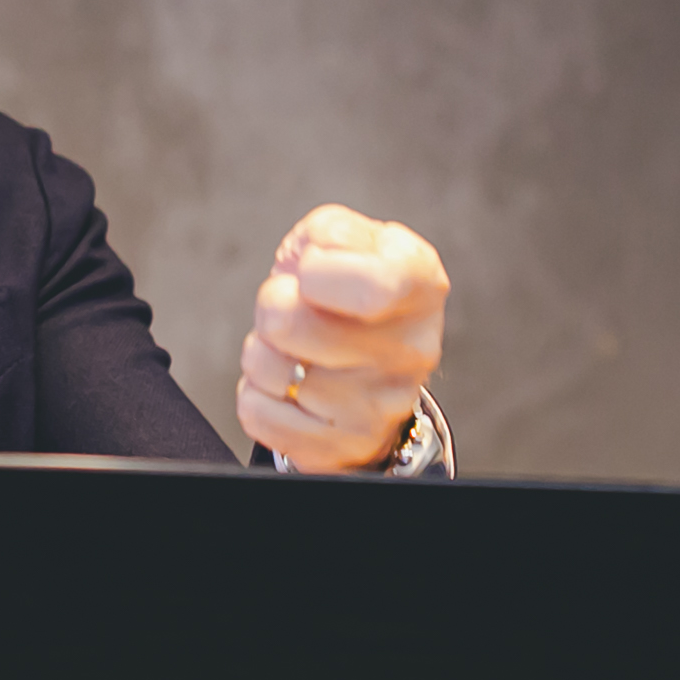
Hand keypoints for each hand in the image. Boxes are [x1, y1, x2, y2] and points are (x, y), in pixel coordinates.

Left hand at [235, 204, 448, 471]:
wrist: (361, 356)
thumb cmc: (343, 284)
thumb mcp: (342, 240)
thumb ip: (329, 233)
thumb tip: (315, 261)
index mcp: (422, 284)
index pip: (372, 287)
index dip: (315, 273)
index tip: (309, 271)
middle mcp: (415, 349)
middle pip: (291, 325)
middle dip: (271, 306)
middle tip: (287, 306)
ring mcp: (384, 405)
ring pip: (270, 370)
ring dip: (264, 353)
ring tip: (293, 347)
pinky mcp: (347, 446)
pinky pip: (258, 414)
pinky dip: (258, 394)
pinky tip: (288, 386)